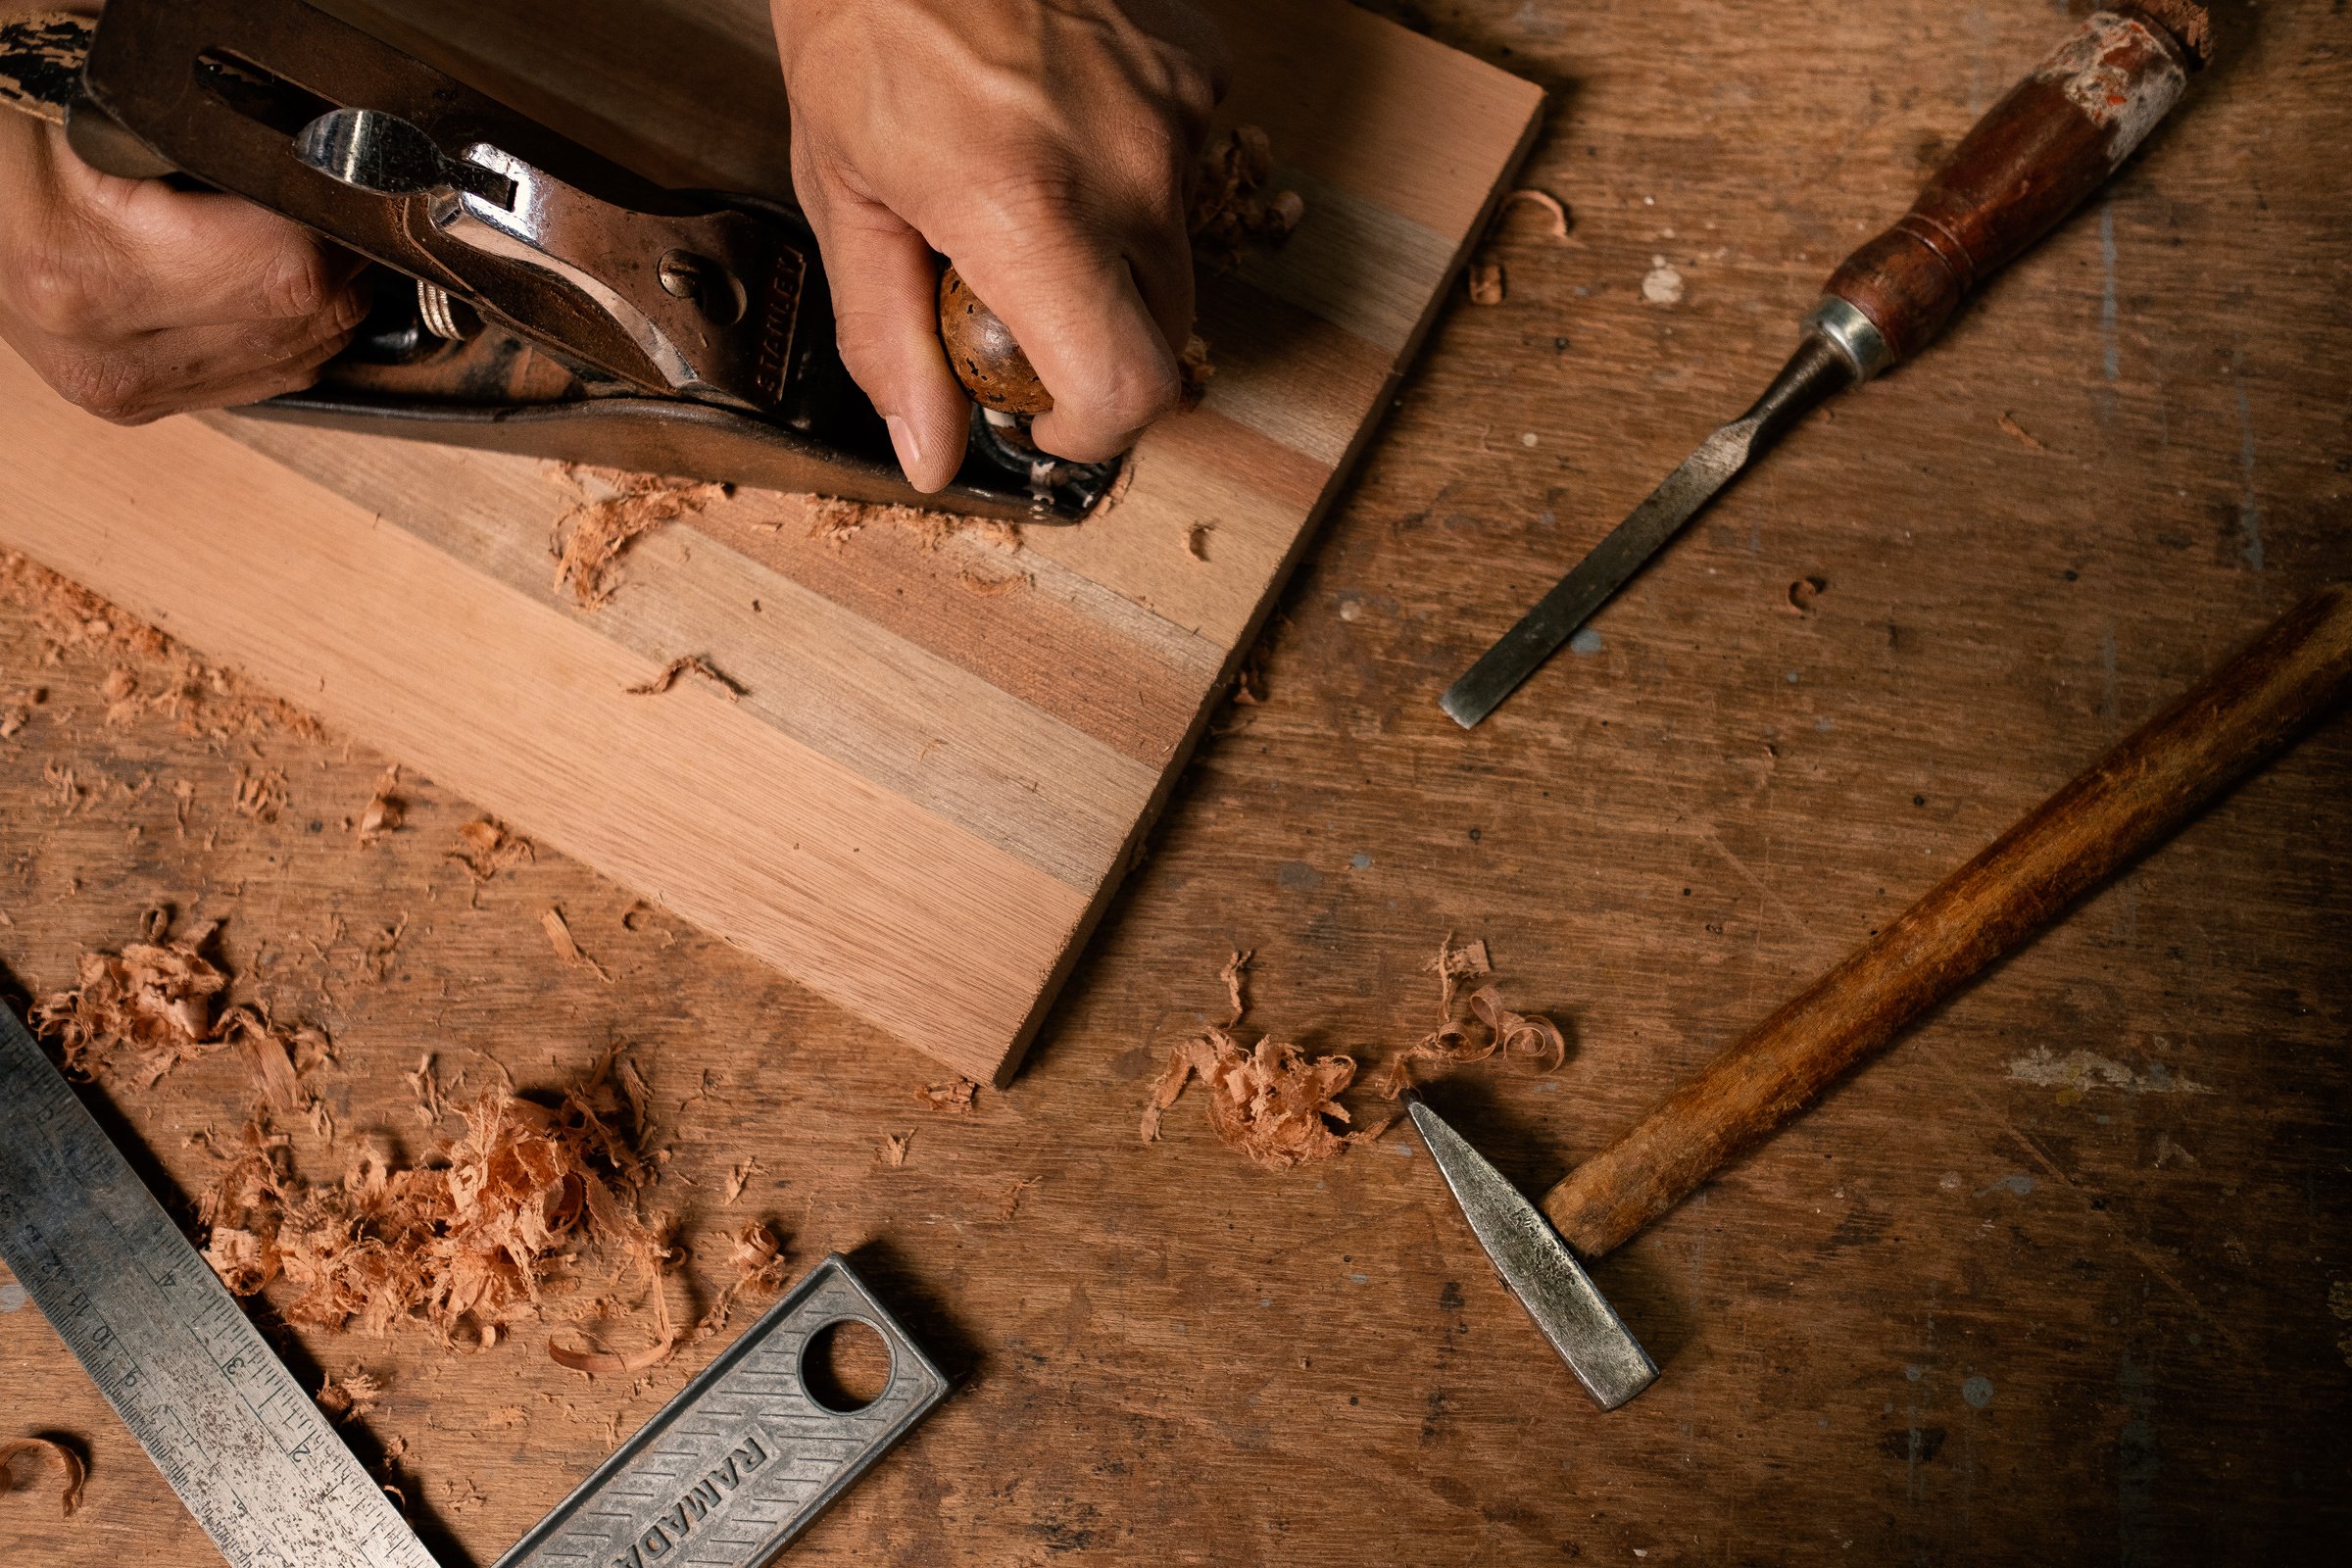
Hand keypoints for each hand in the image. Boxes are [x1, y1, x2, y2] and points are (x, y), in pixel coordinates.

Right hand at [0, 94, 367, 424]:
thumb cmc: (13, 138)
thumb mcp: (106, 111)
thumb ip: (218, 142)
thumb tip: (330, 160)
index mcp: (93, 271)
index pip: (293, 272)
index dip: (337, 222)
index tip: (339, 183)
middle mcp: (109, 352)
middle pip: (307, 324)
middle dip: (342, 261)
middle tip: (325, 203)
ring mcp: (122, 387)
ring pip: (299, 361)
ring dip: (323, 302)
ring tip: (289, 236)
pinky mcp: (130, 403)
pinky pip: (262, 381)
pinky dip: (285, 333)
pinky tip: (259, 285)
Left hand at [772, 0, 1226, 489]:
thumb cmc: (865, 22)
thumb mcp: (845, 201)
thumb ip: (891, 341)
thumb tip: (930, 450)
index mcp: (1030, 213)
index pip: (1129, 389)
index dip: (1094, 435)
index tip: (1050, 422)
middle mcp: (1124, 170)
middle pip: (1160, 337)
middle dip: (1096, 350)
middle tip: (1015, 309)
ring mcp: (1172, 117)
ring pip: (1172, 254)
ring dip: (1112, 258)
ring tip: (1028, 194)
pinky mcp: (1194, 74)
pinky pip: (1182, 170)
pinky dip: (1130, 176)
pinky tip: (1063, 134)